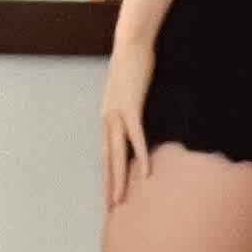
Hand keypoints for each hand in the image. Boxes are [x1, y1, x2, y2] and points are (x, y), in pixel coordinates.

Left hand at [99, 35, 151, 213]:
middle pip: (107, 158)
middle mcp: (107, 119)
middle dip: (108, 184)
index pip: (104, 153)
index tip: (108, 194)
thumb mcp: (127, 91)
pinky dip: (142, 154)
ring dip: (119, 178)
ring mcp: (117, 113)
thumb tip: (133, 120)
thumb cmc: (131, 65)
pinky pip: (137, 136)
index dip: (106, 175)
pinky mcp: (131, 106)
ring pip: (118, 153)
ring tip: (120, 199)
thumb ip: (128, 107)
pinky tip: (147, 170)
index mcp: (106, 117)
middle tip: (111, 208)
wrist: (130, 43)